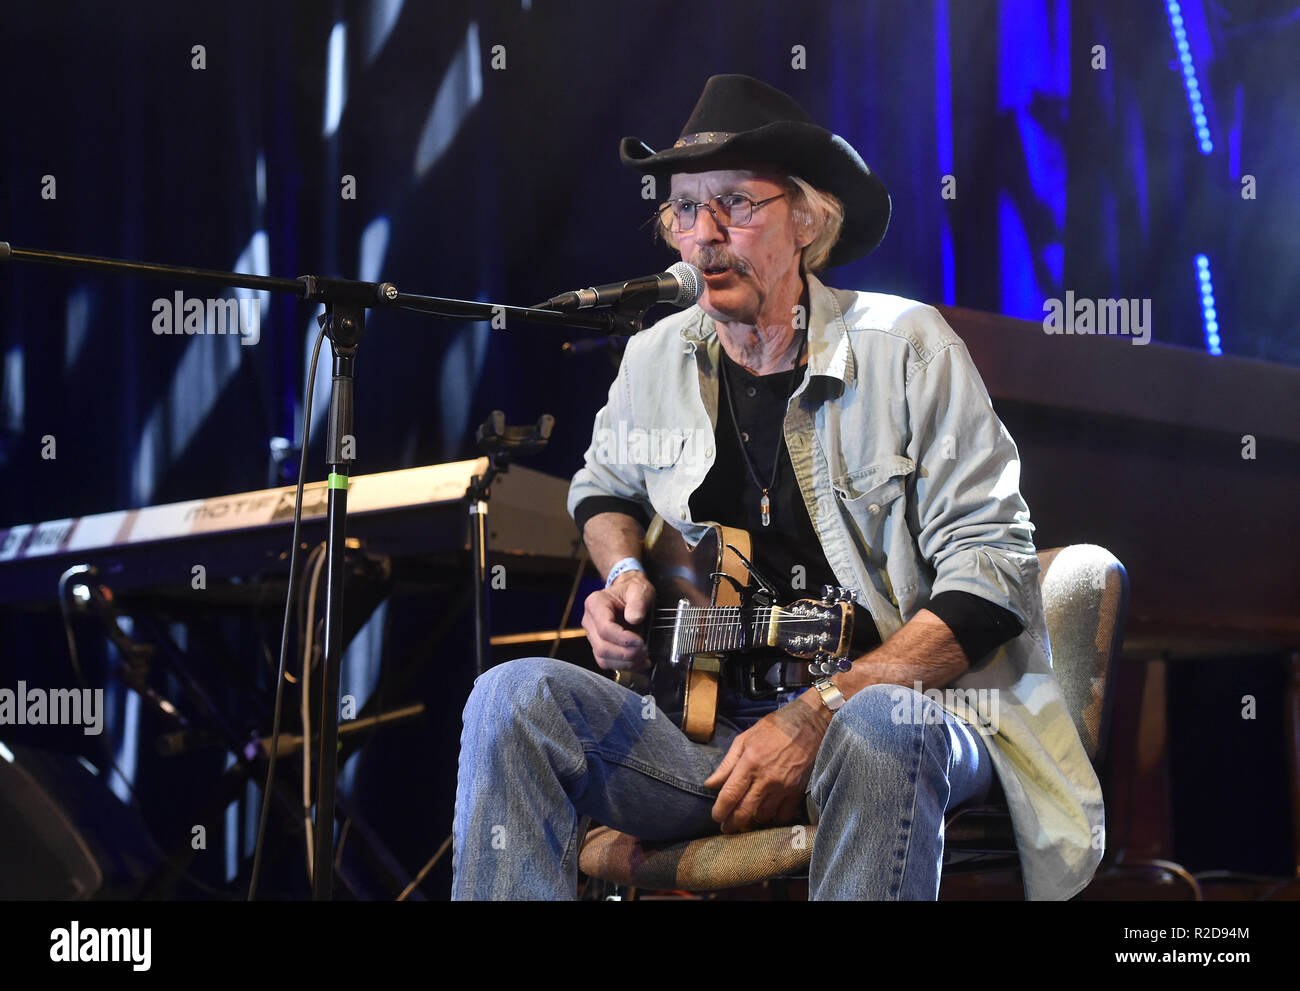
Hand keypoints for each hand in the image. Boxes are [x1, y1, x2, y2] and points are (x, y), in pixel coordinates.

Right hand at [581, 571, 655, 670]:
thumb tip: (634, 619)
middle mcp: (589, 620)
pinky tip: (639, 663)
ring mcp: (592, 635)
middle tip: (645, 651)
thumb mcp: (640, 589)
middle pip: (602, 646)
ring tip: (644, 659)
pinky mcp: (598, 645)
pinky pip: (607, 662)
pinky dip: (624, 666)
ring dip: (625, 663)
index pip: (604, 628)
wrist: (629, 594)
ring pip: (602, 658)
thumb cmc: (633, 591)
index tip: (641, 642)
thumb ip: (638, 602)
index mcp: (595, 603)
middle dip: (626, 654)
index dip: (623, 639)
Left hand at [703, 692, 830, 832]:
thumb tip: (710, 784)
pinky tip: (768, 811)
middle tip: (726, 827)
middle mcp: (766, 778)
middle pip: (745, 811)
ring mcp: (784, 786)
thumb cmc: (774, 728)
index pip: (730, 795)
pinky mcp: (798, 791)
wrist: (809, 724)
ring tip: (748, 814)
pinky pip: (783, 815)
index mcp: (750, 762)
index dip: (720, 811)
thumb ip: (727, 764)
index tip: (716, 816)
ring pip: (764, 816)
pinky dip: (774, 817)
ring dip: (753, 818)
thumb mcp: (744, 739)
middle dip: (732, 824)